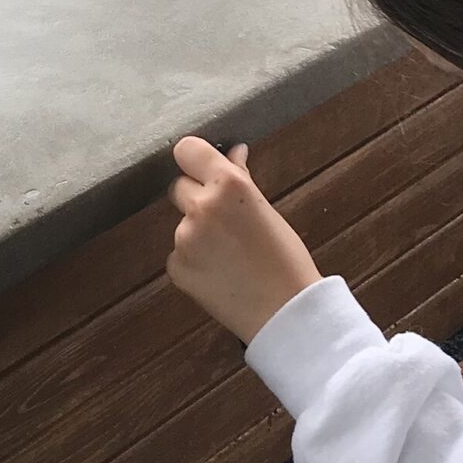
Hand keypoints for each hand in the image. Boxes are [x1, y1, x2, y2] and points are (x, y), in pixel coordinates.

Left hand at [167, 137, 321, 345]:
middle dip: (195, 197)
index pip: (187, 149)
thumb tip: (233, 152)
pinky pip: (178, 253)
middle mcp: (201, 207)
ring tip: (229, 254)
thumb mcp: (266, 210)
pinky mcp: (176, 267)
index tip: (201, 167)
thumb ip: (241, 178)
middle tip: (223, 219)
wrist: (285, 312)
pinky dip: (193, 260)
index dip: (193, 158)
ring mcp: (184, 238)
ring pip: (181, 223)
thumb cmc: (286, 261)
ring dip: (196, 232)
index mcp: (228, 186)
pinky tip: (219, 273)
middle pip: (178, 186)